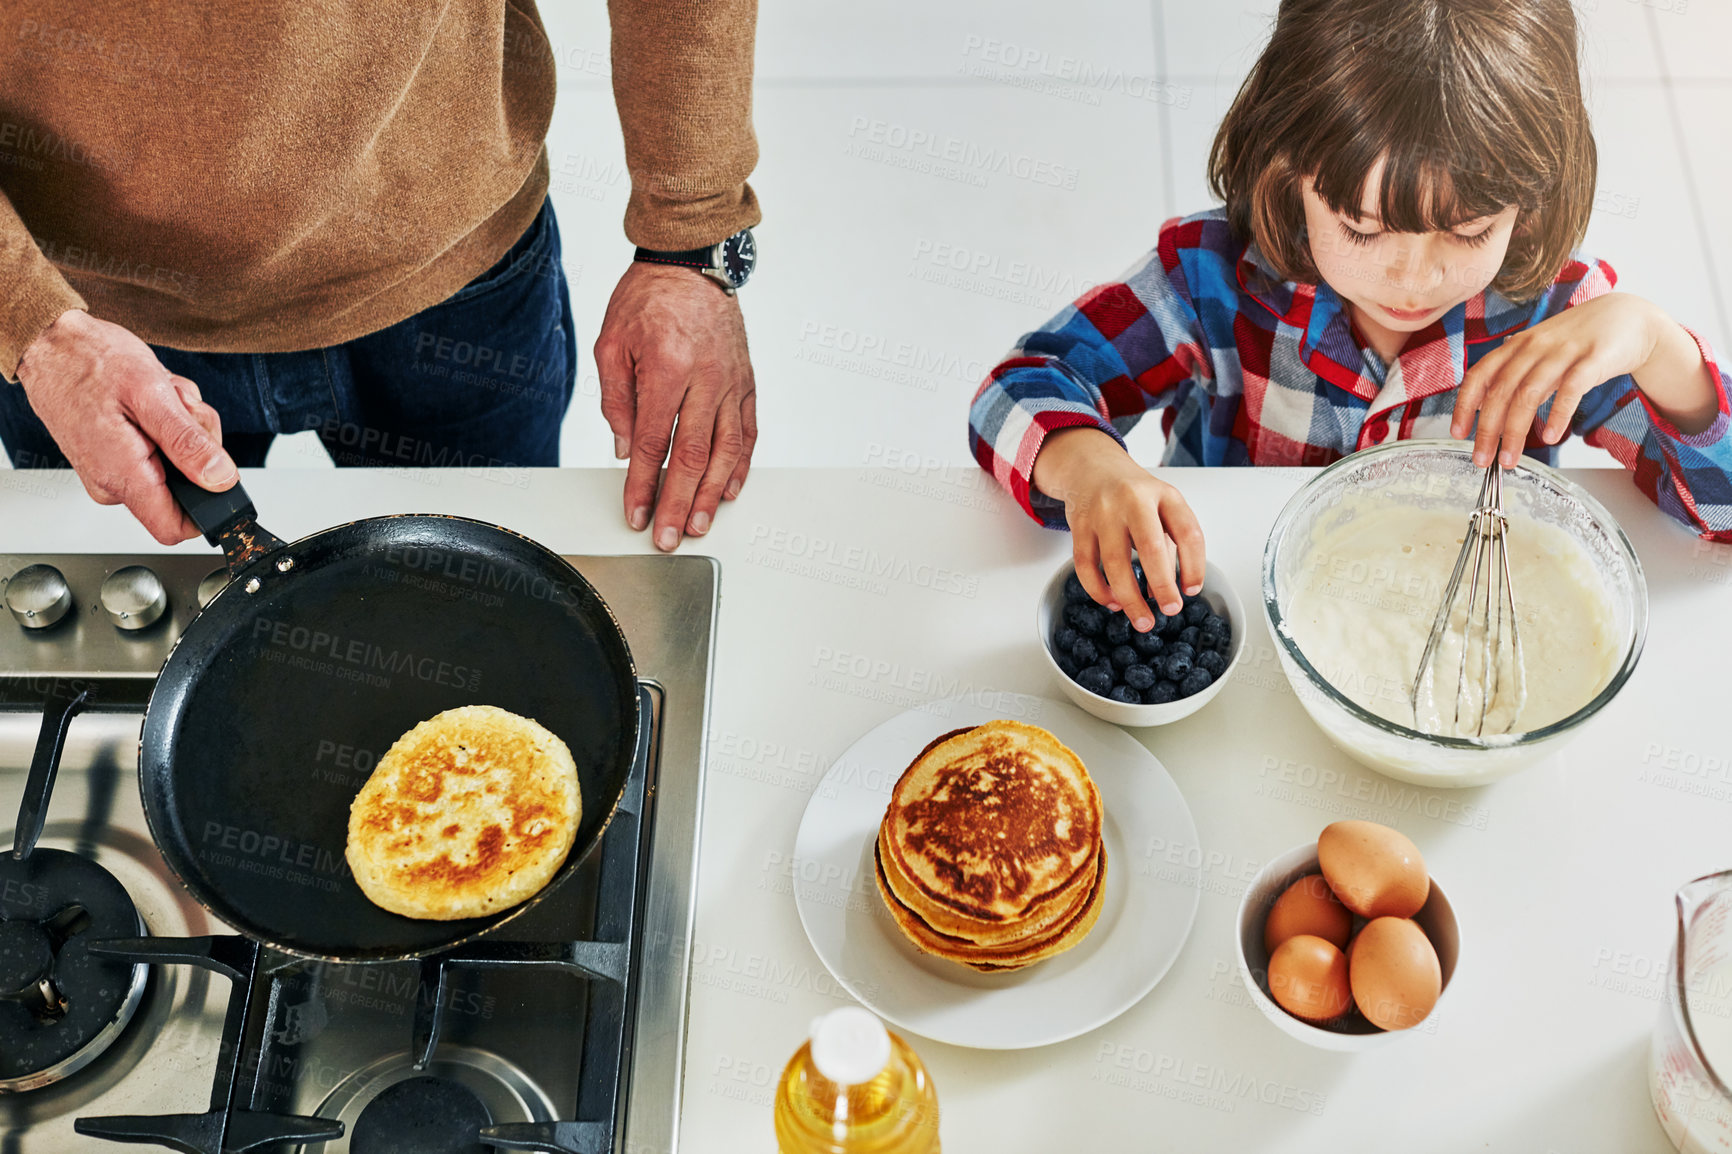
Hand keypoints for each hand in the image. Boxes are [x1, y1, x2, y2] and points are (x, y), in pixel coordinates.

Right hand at [15, 310, 235, 543]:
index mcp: (122, 476)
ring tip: (161, 398)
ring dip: (184, 428)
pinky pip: (160, 451)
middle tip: (180, 410)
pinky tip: (152, 401)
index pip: (175, 528)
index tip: (218, 473)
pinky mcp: (115, 457)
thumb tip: (220, 479)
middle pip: (186, 489)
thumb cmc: (89, 360)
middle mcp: (113, 482)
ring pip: (178, 465)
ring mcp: (113, 470)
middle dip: (198, 447)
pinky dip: (168, 423)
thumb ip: (188, 443)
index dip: (208, 507)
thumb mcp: (152, 395)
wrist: (51, 343)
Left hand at [594, 262, 756, 551]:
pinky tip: (729, 490)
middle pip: (694, 456)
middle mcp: (705, 379)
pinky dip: (741, 466)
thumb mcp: (611, 344)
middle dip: (678, 503)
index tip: (636, 513)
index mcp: (667, 368)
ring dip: (712, 494)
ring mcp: (732, 382)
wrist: (690, 263)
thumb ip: (616, 401)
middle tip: (668, 536)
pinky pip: (748, 432)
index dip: (643, 485)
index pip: (653, 442)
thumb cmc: (647, 300)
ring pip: (727, 451)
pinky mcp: (747, 382)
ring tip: (698, 523)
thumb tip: (626, 451)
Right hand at [1031, 427, 1204, 628]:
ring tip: (1142, 620)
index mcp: (1164, 495)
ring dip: (1129, 598)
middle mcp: (1134, 500)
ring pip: (1114, 562)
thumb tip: (1168, 592)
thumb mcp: (1161, 507)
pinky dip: (1099, 590)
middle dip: (1163, 585)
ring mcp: (1103, 512)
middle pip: (1150, 547)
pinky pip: (1085, 565)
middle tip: (1170, 610)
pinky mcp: (1079, 526)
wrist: (1091, 468)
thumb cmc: (1133, 494)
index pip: (1188, 532)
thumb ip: (1169, 545)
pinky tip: (1112, 602)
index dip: (1194, 565)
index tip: (1192, 590)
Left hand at [1451, 292, 1714, 466]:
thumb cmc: (1579, 341)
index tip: (1458, 433)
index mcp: (1517, 345)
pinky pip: (1571, 388)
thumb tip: (1487, 408)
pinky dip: (1557, 414)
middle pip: (1502, 390)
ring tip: (1509, 459)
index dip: (1465, 404)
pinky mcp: (1594, 358)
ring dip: (1515, 430)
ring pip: (1530, 393)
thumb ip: (1515, 375)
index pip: (1480, 375)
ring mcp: (1564, 351)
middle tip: (1481, 460)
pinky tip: (1549, 437)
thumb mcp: (1539, 353)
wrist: (1629, 318)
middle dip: (1488, 429)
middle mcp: (1535, 346)